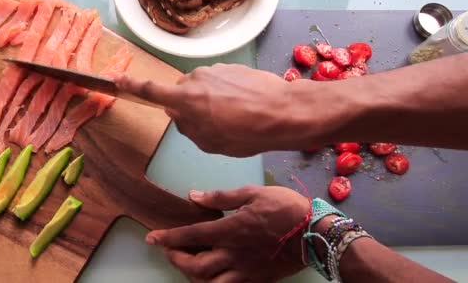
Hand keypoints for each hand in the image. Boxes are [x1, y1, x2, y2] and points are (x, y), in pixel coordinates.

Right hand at [117, 64, 343, 156]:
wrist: (283, 112)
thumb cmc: (245, 133)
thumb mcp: (209, 142)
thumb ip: (187, 127)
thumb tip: (179, 114)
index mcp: (185, 98)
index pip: (151, 92)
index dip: (131, 87)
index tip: (115, 79)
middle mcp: (195, 78)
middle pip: (182, 94)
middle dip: (189, 107)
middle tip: (212, 126)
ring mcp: (215, 70)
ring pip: (202, 88)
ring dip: (210, 101)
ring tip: (234, 118)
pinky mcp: (232, 67)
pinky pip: (220, 82)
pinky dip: (226, 95)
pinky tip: (244, 108)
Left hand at [145, 185, 310, 282]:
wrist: (315, 234)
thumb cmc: (284, 208)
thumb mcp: (253, 193)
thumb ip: (221, 198)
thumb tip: (194, 196)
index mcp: (230, 231)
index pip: (191, 236)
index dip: (168, 238)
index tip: (152, 238)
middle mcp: (232, 255)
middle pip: (194, 267)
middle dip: (176, 260)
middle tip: (170, 251)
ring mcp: (244, 271)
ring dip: (192, 276)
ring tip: (188, 264)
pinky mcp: (255, 280)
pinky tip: (212, 275)